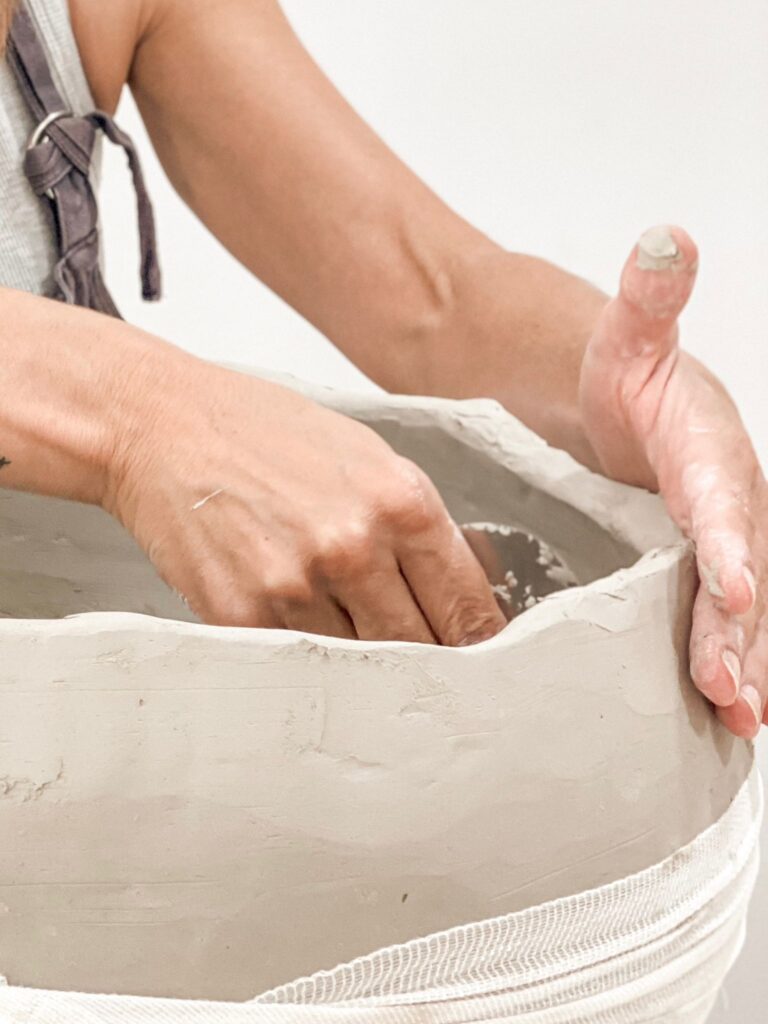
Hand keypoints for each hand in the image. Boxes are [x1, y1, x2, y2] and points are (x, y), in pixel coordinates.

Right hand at [105, 359, 505, 644]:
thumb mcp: (366, 456)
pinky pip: (299, 660)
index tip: (479, 658)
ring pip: (361, 664)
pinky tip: (293, 612)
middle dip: (425, 655)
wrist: (163, 426)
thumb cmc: (266, 434)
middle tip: (418, 651)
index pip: (467, 606)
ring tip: (338, 616)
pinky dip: (306, 651)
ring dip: (361, 654)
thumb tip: (468, 582)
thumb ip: (420, 523)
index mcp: (400, 502)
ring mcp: (296, 586)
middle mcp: (354, 547)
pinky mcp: (242, 616)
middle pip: (421, 648)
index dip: (480, 643)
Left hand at [580, 225, 765, 737]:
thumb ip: (649, 298)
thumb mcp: (629, 337)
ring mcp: (717, 545)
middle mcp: (728, 505)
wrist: (620, 410)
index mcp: (711, 452)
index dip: (733, 544)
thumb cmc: (624, 379)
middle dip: (741, 633)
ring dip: (741, 665)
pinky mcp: (698, 574)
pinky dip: (726, 665)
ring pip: (739, 613)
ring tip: (737, 720)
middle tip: (732, 691)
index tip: (734, 586)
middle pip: (743, 573)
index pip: (727, 501)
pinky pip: (719, 623)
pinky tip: (723, 717)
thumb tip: (666, 237)